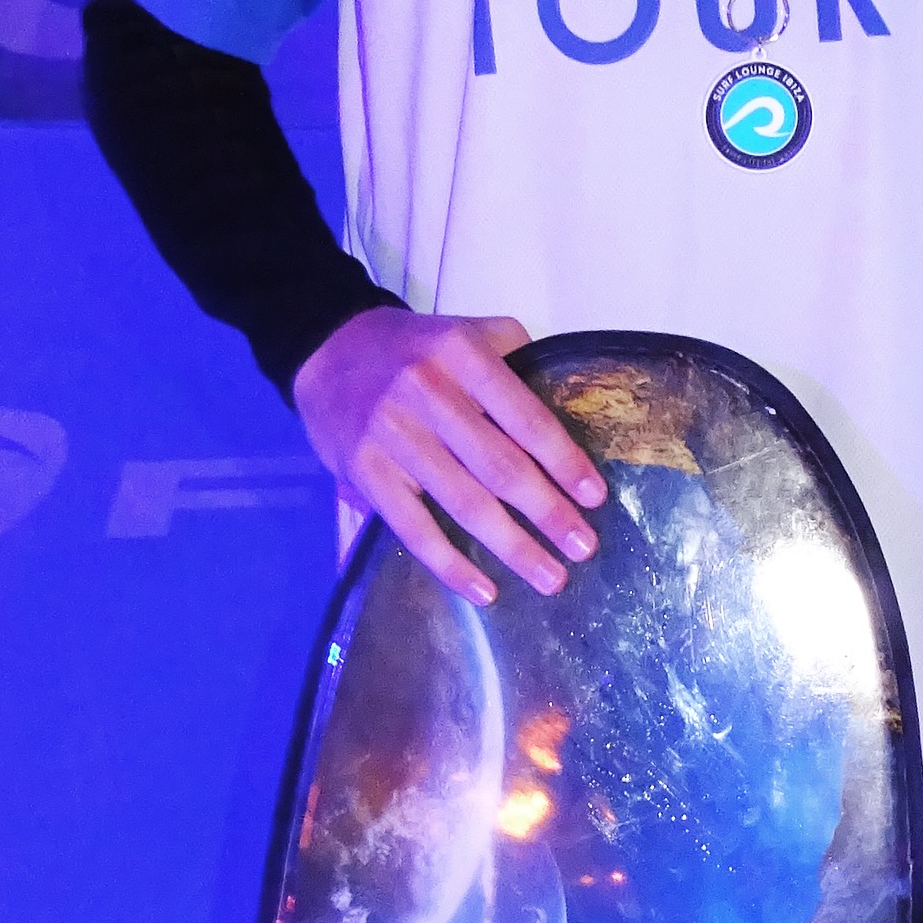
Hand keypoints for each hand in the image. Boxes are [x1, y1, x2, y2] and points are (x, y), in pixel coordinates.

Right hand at [293, 310, 605, 603]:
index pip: (525, 417)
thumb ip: (514, 359)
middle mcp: (427, 393)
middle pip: (499, 466)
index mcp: (462, 355)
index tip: (594, 498)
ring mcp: (393, 435)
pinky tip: (484, 591)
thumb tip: (567, 404)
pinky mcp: (365, 471)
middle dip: (547, 513)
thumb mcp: (466, 331)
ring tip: (551, 578)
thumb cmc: (414, 349)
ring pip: (463, 502)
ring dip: (512, 546)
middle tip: (583, 548)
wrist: (327, 349)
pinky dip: (449, 564)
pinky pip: (413, 527)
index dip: (563, 461)